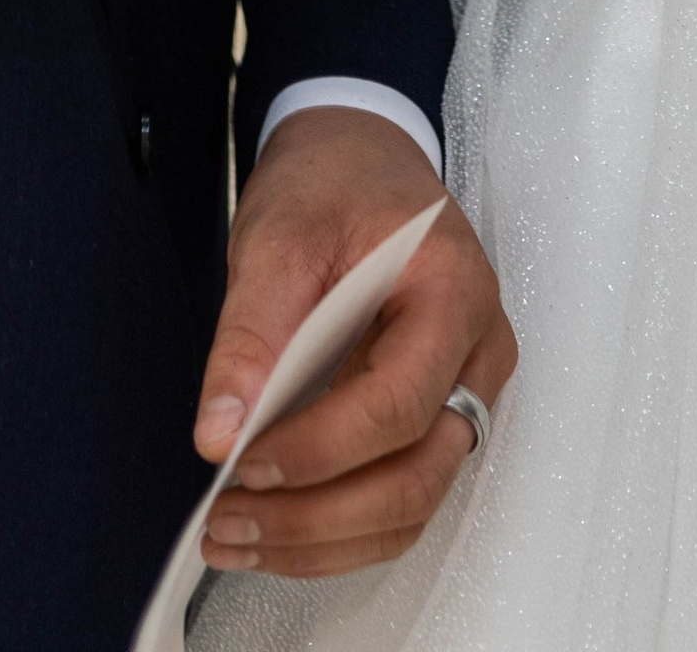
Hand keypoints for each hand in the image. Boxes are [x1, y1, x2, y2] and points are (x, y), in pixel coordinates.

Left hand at [192, 106, 513, 583]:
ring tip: (235, 539)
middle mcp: (477, 354)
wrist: (362, 155)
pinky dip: (339, 531)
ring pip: (412, 505)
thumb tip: (219, 432)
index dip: (321, 450)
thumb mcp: (277, 236)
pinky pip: (402, 496)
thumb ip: (251, 333)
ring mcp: (466, 390)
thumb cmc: (331, 182)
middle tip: (227, 522)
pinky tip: (274, 530)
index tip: (244, 463)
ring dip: (322, 541)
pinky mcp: (438, 416)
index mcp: (452, 293)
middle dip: (316, 517)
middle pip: (415, 476)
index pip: (399, 404)